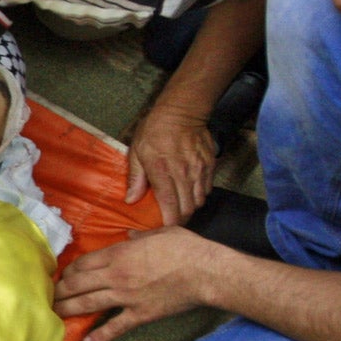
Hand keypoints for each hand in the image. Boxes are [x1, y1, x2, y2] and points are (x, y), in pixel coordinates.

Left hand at [53, 225, 226, 340]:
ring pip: (88, 304)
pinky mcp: (140, 314)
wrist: (205, 272)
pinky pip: (116, 327)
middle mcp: (116, 275)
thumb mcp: (159, 233)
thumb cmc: (185, 248)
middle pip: (78, 283)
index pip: (83, 263)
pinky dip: (100, 336)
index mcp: (119, 253)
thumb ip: (139, 237)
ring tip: (54, 315)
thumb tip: (129, 237)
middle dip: (60, 291)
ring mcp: (126, 296)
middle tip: (48, 297)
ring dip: (68, 310)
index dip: (69, 270)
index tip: (62, 276)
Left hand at [126, 103, 215, 225]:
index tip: (162, 228)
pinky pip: (207, 190)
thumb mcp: (137, 151)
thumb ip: (135, 177)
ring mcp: (199, 171)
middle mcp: (184, 174)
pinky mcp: (210, 166)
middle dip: (179, 219)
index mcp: (162, 172)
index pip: (170, 207)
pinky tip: (189, 192)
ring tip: (180, 206)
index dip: (168, 224)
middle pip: (187, 209)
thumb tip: (131, 200)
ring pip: (199, 202)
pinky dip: (199, 196)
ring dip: (190, 208)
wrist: (182, 111)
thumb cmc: (154, 130)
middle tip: (171, 219)